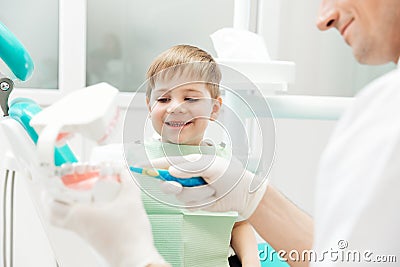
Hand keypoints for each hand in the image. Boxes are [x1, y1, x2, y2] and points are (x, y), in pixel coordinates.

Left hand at [42, 169, 165, 266]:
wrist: (135, 257)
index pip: (52, 204)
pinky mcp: (95, 241)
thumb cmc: (129, 235)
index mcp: (80, 215)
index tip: (54, 181)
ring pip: (67, 221)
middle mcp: (79, 226)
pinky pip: (81, 227)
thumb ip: (127, 182)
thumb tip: (123, 172)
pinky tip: (98, 209)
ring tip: (82, 196)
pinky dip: (82, 217)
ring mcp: (86, 235)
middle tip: (62, 189)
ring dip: (68, 209)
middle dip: (55, 201)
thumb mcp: (131, 200)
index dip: (50, 192)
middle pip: (55, 215)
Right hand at [147, 154, 267, 218]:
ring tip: (212, 189)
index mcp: (189, 163)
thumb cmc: (230, 174)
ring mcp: (189, 191)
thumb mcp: (212, 166)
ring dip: (197, 193)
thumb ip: (190, 167)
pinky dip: (202, 201)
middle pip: (167, 182)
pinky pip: (189, 204)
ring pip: (179, 195)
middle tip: (180, 185)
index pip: (165, 163)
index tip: (138, 167)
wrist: (243, 194)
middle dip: (172, 185)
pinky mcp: (194, 204)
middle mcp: (186, 176)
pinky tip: (212, 197)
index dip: (151, 165)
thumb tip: (171, 171)